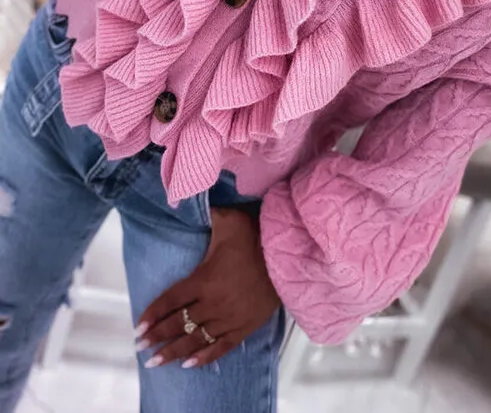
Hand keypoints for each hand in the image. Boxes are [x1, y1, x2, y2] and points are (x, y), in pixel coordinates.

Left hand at [135, 208, 280, 368]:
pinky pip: (220, 346)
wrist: (287, 256)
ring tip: (156, 362)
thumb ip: (205, 212)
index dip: (152, 314)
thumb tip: (185, 193)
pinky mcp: (245, 326)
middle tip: (140, 347)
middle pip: (178, 324)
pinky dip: (204, 356)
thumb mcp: (227, 219)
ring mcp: (229, 317)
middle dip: (157, 336)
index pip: (171, 301)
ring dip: (174, 352)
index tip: (138, 326)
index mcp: (204, 279)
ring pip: (196, 340)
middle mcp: (213, 303)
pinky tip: (189, 364)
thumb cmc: (255, 236)